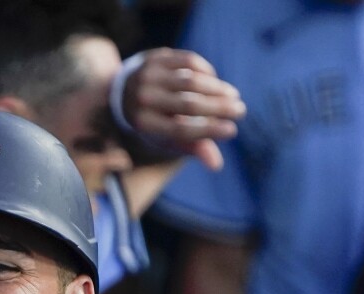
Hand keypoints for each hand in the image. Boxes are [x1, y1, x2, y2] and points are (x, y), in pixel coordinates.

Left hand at [123, 48, 245, 170]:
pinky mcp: (156, 57)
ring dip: (217, 88)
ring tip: (233, 96)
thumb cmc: (154, 121)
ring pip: (191, 81)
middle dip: (219, 108)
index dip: (208, 130)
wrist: (123, 91)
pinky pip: (189, 62)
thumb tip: (216, 165)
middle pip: (188, 104)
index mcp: (143, 124)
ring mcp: (147, 75)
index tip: (232, 130)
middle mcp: (142, 99)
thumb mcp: (165, 138)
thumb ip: (191, 148)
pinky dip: (207, 71)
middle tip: (240, 111)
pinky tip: (215, 81)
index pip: (180, 129)